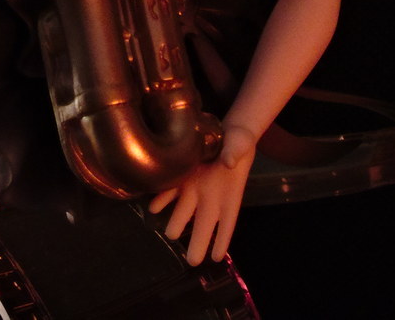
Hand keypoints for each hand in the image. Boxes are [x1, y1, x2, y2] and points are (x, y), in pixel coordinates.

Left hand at [148, 124, 255, 265]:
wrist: (224, 132)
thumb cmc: (239, 143)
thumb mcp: (241, 144)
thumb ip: (235, 153)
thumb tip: (229, 162)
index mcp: (230, 194)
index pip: (228, 222)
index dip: (222, 240)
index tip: (216, 257)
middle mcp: (210, 196)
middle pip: (203, 226)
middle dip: (198, 243)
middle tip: (192, 261)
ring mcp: (194, 187)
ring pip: (183, 211)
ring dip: (176, 222)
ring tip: (171, 233)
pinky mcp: (181, 176)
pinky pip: (169, 191)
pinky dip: (161, 199)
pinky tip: (153, 207)